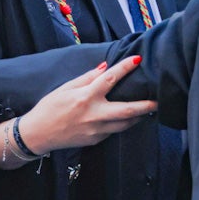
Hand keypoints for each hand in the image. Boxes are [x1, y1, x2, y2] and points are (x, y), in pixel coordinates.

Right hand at [17, 56, 156, 154]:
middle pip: (127, 111)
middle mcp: (93, 115)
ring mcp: (96, 130)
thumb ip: (87, 78)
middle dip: (146, 105)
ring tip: (149, 108)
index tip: (137, 59)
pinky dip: (123, 123)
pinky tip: (128, 117)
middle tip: (159, 100)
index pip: (110, 79)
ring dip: (138, 116)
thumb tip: (106, 67)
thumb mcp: (65, 88)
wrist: (38, 134)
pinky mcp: (96, 140)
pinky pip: (114, 130)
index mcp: (85, 97)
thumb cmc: (49, 107)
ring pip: (125, 124)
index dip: (125, 68)